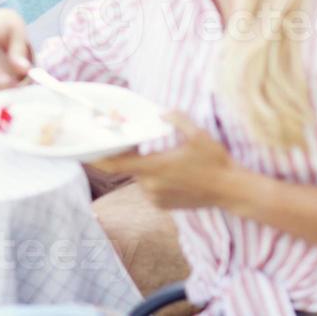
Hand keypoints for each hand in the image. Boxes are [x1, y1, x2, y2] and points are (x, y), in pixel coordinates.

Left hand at [94, 112, 241, 210]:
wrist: (232, 191)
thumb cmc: (215, 161)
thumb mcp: (198, 135)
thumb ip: (177, 119)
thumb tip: (161, 111)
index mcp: (154, 168)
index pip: (114, 164)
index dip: (97, 157)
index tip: (84, 150)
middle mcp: (150, 185)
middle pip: (128, 167)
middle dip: (129, 155)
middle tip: (135, 142)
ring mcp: (155, 198)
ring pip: (140, 178)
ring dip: (145, 167)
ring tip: (164, 159)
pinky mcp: (162, 206)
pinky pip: (149, 189)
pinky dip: (153, 179)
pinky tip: (172, 173)